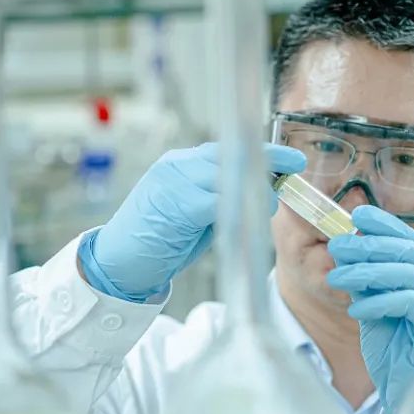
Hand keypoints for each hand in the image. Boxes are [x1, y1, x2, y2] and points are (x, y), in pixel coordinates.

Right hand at [80, 142, 305, 300]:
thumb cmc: (160, 241)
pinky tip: (250, 215)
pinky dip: (235, 207)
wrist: (118, 263)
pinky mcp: (172, 205)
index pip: (228, 150)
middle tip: (295, 168)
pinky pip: (213, 201)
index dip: (263, 152)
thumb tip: (261, 193)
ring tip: (268, 205)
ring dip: (253, 191)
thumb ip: (221, 198)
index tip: (292, 158)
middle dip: (266, 162)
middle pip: (230, 156)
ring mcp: (171, 183)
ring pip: (224, 176)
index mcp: (180, 164)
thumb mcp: (195, 214)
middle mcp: (175, 166)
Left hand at [327, 205, 413, 413]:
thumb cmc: (396, 356)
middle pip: (409, 251)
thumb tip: (346, 251)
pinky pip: (409, 301)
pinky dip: (379, 302)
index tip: (358, 216)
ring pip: (407, 272)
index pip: (411, 241)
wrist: (409, 399)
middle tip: (338, 245)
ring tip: (338, 277)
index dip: (386, 225)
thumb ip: (368, 284)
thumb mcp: (376, 312)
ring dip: (366, 272)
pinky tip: (357, 310)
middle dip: (369, 245)